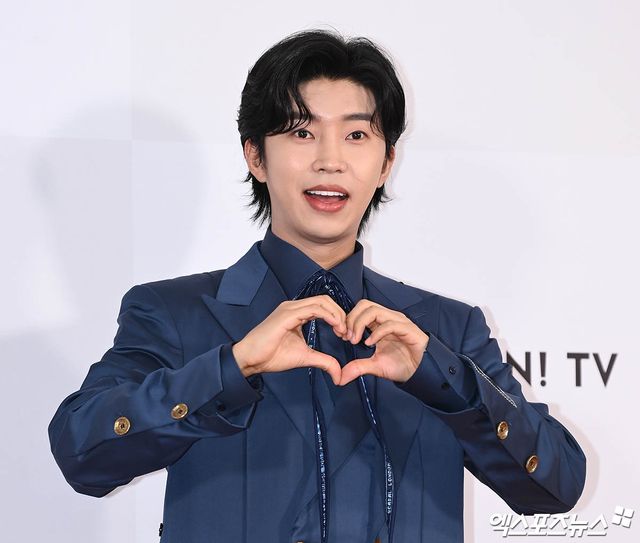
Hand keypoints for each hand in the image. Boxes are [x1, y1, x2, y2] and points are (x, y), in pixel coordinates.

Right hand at [232, 295, 347, 384]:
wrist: (251, 359)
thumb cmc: (271, 355)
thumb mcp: (305, 357)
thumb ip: (323, 361)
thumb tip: (339, 373)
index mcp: (297, 313)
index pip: (323, 305)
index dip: (337, 317)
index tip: (344, 334)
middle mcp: (294, 307)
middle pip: (325, 300)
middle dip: (340, 314)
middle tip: (346, 332)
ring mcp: (290, 308)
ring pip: (322, 301)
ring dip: (336, 315)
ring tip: (342, 330)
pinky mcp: (287, 314)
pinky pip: (314, 308)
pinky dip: (328, 315)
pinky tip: (335, 326)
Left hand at [339, 300, 428, 385]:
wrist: (421, 373)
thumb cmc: (402, 365)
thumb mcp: (374, 366)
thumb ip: (358, 367)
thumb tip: (341, 376)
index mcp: (380, 323)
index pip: (360, 309)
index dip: (348, 319)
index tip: (341, 335)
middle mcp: (388, 319)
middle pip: (365, 305)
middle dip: (351, 319)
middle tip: (347, 336)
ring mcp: (399, 322)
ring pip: (375, 311)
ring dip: (360, 324)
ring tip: (356, 340)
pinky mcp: (408, 329)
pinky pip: (390, 324)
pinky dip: (376, 333)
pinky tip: (369, 343)